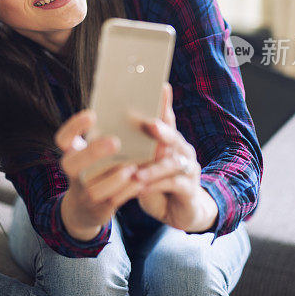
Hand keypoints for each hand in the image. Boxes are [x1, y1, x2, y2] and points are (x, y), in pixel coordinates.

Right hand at [55, 110, 146, 240]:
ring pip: (93, 187)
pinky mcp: (99, 207)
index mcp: (71, 154)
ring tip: (131, 167)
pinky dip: (127, 190)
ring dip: (113, 177)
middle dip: (94, 152)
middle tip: (115, 142)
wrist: (85, 208)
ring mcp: (84, 192)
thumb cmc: (96, 169)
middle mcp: (73, 173)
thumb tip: (133, 113)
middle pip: (73, 163)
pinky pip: (112, 200)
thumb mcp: (93, 154)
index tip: (92, 115)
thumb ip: (104, 137)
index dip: (74, 126)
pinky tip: (139, 181)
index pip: (63, 139)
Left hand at [134, 84, 217, 232]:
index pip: (166, 117)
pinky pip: (173, 184)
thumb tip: (105, 135)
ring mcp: (188, 168)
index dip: (165, 102)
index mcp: (168, 139)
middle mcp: (181, 149)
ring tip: (135, 172)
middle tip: (150, 125)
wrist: (178, 210)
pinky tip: (140, 188)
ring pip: (173, 162)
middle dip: (161, 130)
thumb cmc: (155, 181)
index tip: (161, 86)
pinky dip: (156, 186)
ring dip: (153, 167)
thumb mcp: (142, 163)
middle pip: (173, 136)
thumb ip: (132, 149)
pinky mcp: (188, 188)